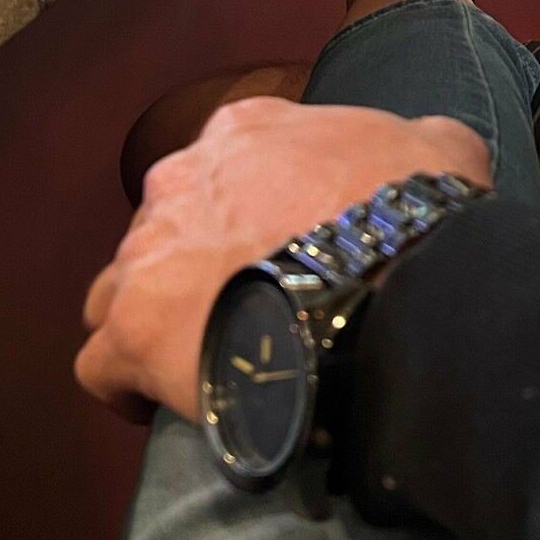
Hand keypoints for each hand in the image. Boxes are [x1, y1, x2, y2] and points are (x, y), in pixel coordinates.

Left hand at [77, 98, 490, 422]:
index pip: (229, 165)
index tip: (280, 251)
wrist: (389, 285)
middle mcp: (181, 180)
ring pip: (119, 289)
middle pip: (169, 226)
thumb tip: (425, 150)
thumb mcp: (438, 148)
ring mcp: (146, 255)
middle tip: (250, 308)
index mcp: (246, 131)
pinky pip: (102, 364)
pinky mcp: (130, 330)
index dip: (253, 212)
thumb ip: (414, 141)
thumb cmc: (411, 213)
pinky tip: (163, 408)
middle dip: (197, 264)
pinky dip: (127, 385)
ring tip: (201, 359)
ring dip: (152, 319)